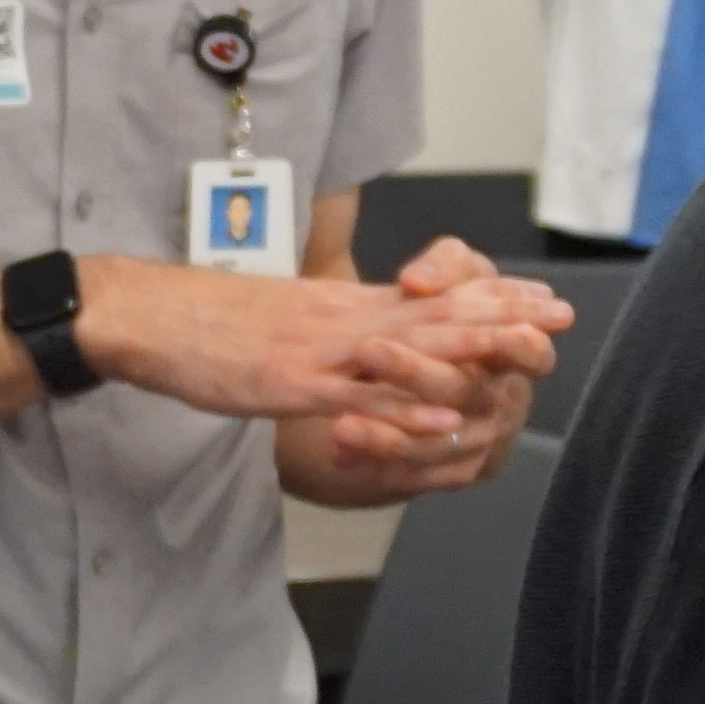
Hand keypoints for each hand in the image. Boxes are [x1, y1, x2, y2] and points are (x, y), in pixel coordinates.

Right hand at [75, 253, 566, 440]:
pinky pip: (360, 396)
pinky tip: (449, 411)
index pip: (426, 295)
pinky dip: (409, 405)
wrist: (143, 314)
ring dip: (474, 349)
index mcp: (336, 306)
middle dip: (503, 314)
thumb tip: (360, 337)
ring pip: (410, 348)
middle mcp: (339, 321)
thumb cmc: (198, 324)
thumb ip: (323, 328)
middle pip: (435, 314)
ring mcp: (318, 351)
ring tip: (529, 350)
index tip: (536, 292)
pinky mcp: (290, 384)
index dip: (487, 293)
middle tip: (561, 313)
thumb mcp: (275, 319)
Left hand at [293, 237, 565, 495]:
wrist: (417, 365)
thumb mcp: (455, 276)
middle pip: (464, 393)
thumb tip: (416, 281)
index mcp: (515, 353)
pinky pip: (416, 476)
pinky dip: (378, 462)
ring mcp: (478, 442)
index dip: (523, 345)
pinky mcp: (450, 472)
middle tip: (366, 349)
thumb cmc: (447, 308)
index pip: (533, 352)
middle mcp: (501, 401)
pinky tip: (340, 451)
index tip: (510, 332)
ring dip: (389, 435)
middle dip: (416, 372)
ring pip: (436, 445)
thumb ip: (444, 266)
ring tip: (341, 424)